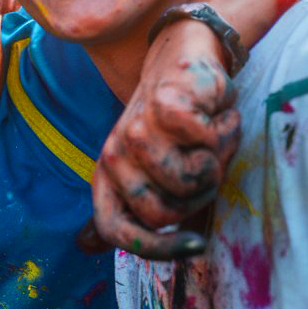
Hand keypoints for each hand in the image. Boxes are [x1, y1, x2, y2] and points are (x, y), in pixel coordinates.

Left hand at [86, 20, 241, 258]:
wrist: (186, 59)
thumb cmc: (179, 125)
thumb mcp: (158, 170)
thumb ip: (132, 209)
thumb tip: (86, 247)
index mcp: (108, 176)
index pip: (116, 230)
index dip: (157, 249)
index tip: (196, 246)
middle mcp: (114, 156)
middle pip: (164, 213)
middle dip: (198, 198)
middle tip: (205, 165)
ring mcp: (134, 131)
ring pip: (187, 182)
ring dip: (213, 164)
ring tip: (209, 140)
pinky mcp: (162, 107)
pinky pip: (203, 145)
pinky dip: (222, 133)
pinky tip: (214, 117)